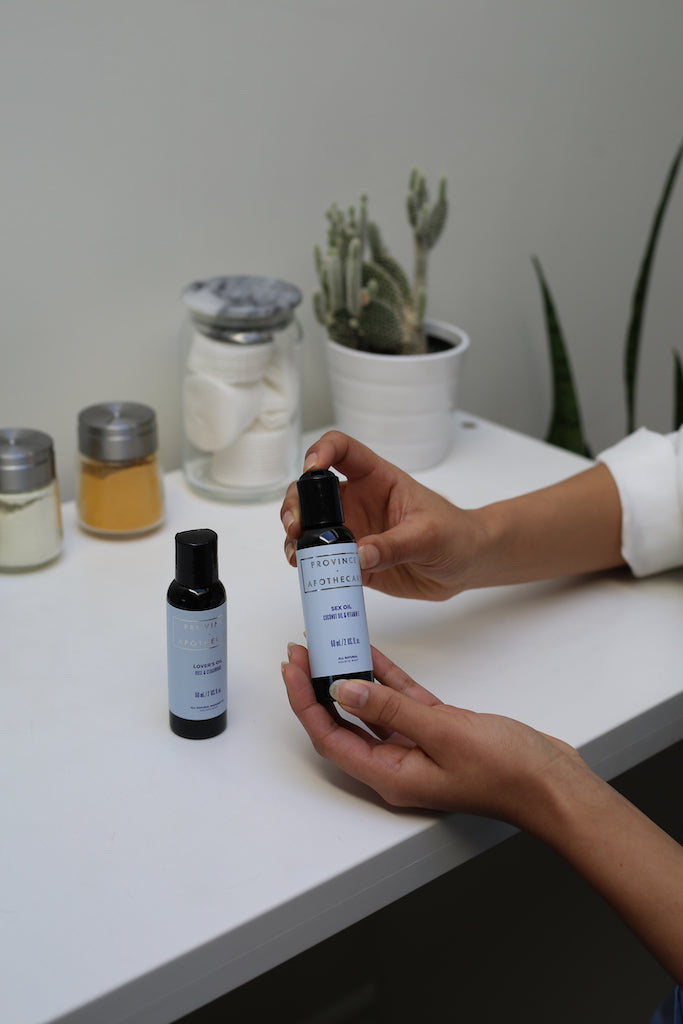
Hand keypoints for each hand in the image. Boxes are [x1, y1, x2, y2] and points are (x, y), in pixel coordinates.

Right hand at [280, 431, 485, 600]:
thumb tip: (359, 555)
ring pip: (310, 526)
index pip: (342, 450)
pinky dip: (308, 564)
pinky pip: (322, 559)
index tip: (312, 468)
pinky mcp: (352, 560)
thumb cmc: (456, 535)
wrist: (466, 565)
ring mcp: (352, 530)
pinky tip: (306, 570)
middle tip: (296, 526)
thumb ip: (395, 545)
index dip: (322, 451)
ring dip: (296, 536)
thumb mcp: (430, 536)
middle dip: (297, 504)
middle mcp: (357, 501)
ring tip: (295, 553)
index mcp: (377, 478)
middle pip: (313, 490)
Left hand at [281, 642, 584, 826]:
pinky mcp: (439, 731)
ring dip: (348, 678)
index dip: (304, 703)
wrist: (553, 783)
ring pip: (370, 709)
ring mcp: (418, 748)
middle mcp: (397, 765)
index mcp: (391, 776)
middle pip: (342, 724)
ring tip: (328, 646)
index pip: (330, 738)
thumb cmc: (508, 772)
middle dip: (316, 687)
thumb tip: (344, 691)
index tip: (291, 669)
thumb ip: (391, 710)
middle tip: (301, 652)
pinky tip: (371, 654)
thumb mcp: (444, 733)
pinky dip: (385, 678)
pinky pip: (400, 701)